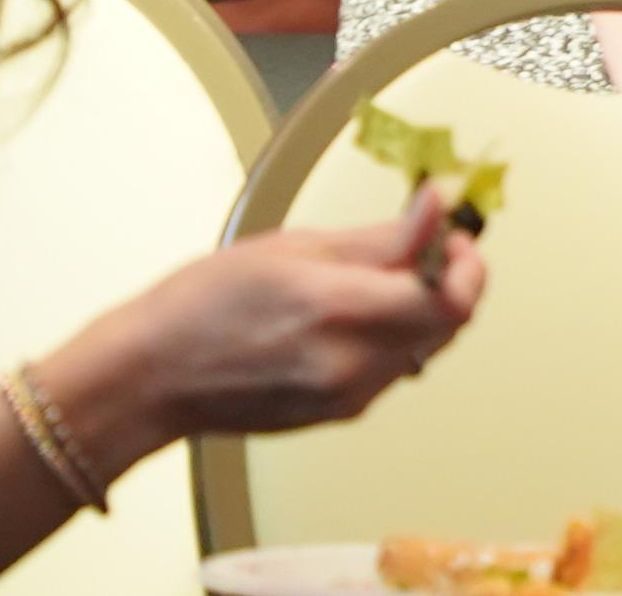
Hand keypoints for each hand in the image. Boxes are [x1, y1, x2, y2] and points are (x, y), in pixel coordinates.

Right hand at [66, 189, 486, 452]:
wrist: (153, 376)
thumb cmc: (204, 303)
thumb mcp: (295, 246)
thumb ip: (380, 237)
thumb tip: (437, 208)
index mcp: (340, 312)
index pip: (450, 300)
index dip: (468, 265)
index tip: (457, 236)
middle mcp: (352, 365)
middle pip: (447, 326)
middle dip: (450, 280)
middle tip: (426, 244)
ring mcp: (348, 397)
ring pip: (423, 348)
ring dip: (422, 308)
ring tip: (378, 275)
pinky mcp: (339, 414)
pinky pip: (392, 369)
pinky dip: (393, 335)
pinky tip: (354, 313)